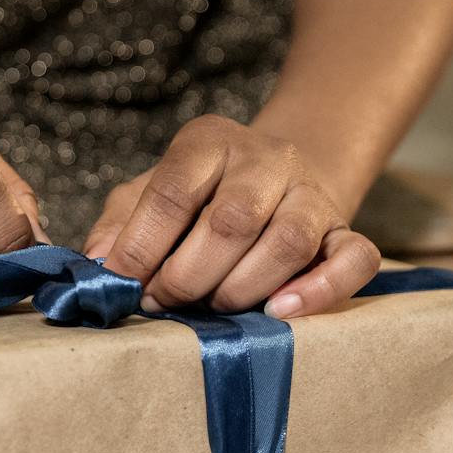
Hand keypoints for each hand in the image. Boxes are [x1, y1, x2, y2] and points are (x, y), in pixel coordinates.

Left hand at [83, 115, 380, 317]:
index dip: (143, 245)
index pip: (174, 190)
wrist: (281, 173)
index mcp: (209, 141)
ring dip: (242, 288)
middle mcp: (267, 159)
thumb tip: (99, 265)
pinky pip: (353, 259)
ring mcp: (311, 194)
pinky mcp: (346, 229)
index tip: (124, 284)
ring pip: (288, 242)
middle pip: (232, 220)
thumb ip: (121, 223)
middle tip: (165, 303)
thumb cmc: (203, 194)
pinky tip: (281, 311)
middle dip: (189, 275)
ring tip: (215, 308)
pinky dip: (320, 290)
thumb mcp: (151, 190)